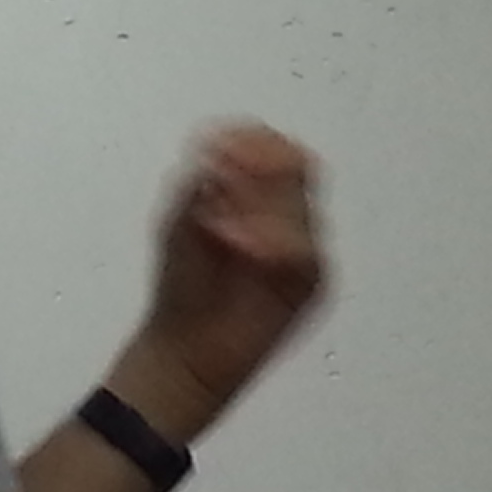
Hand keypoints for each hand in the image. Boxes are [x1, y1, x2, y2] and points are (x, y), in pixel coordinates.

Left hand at [121, 122, 326, 441]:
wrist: (187, 348)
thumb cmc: (182, 286)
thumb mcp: (179, 219)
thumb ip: (203, 179)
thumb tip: (226, 147)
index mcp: (255, 193)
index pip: (274, 146)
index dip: (255, 142)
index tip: (222, 155)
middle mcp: (286, 216)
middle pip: (297, 167)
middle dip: (258, 176)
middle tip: (222, 196)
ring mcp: (303, 248)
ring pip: (303, 207)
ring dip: (261, 211)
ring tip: (223, 236)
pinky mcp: (312, 282)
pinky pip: (308, 251)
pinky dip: (274, 244)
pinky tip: (243, 252)